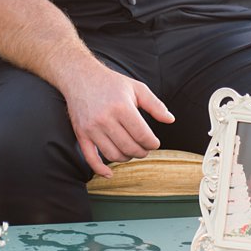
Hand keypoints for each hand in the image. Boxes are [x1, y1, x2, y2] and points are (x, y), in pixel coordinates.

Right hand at [60, 64, 174, 178]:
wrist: (80, 77)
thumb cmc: (111, 83)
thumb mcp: (136, 88)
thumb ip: (155, 104)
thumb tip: (170, 120)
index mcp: (121, 107)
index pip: (142, 135)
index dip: (152, 143)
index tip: (154, 142)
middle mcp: (105, 119)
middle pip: (129, 148)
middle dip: (142, 152)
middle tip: (144, 148)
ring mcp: (91, 128)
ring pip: (113, 155)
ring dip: (126, 158)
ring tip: (130, 151)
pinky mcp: (81, 134)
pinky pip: (90, 158)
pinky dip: (100, 170)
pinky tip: (109, 174)